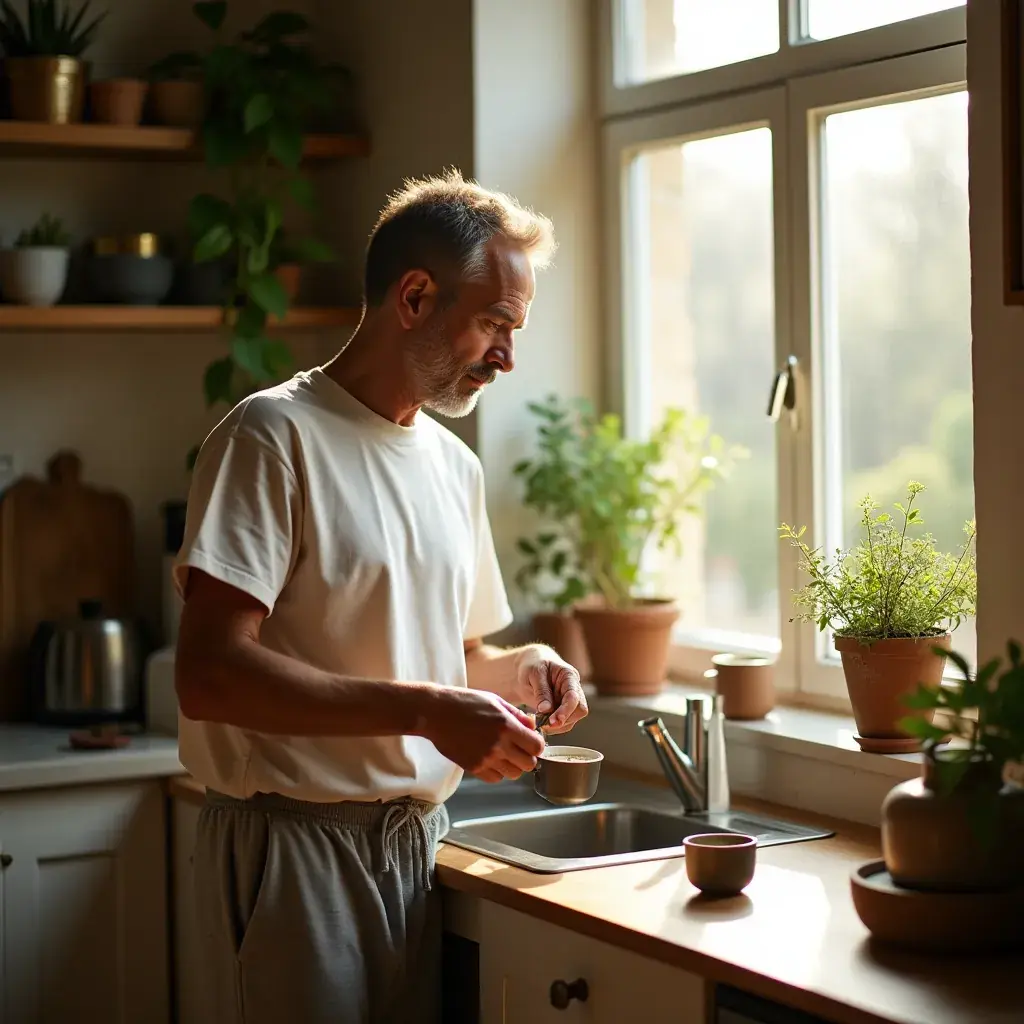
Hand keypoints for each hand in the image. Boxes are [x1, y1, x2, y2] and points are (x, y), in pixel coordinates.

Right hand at [422, 687, 545, 782]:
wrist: (435, 712)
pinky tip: (490, 758)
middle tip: (518, 748)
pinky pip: (495, 778)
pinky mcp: (473, 768)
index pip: (537, 746)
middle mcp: (499, 745)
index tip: (531, 741)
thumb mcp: (495, 701)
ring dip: (512, 765)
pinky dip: (497, 771)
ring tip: (503, 753)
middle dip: (527, 757)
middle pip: (528, 764)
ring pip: (513, 774)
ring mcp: (486, 759)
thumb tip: (532, 727)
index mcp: (507, 725)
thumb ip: (517, 715)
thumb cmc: (464, 702)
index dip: (536, 744)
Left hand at [515, 645, 588, 735]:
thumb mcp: (534, 673)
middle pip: (579, 710)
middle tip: (543, 724)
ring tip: (538, 721)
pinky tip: (539, 722)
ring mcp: (568, 701)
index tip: (553, 721)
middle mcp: (573, 689)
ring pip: (572, 720)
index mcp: (569, 676)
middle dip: (563, 720)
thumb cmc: (532, 665)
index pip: (574, 696)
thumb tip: (546, 710)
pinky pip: (562, 723)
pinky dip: (552, 727)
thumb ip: (541, 691)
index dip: (566, 710)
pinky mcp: (562, 710)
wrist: (527, 667)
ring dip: (556, 726)